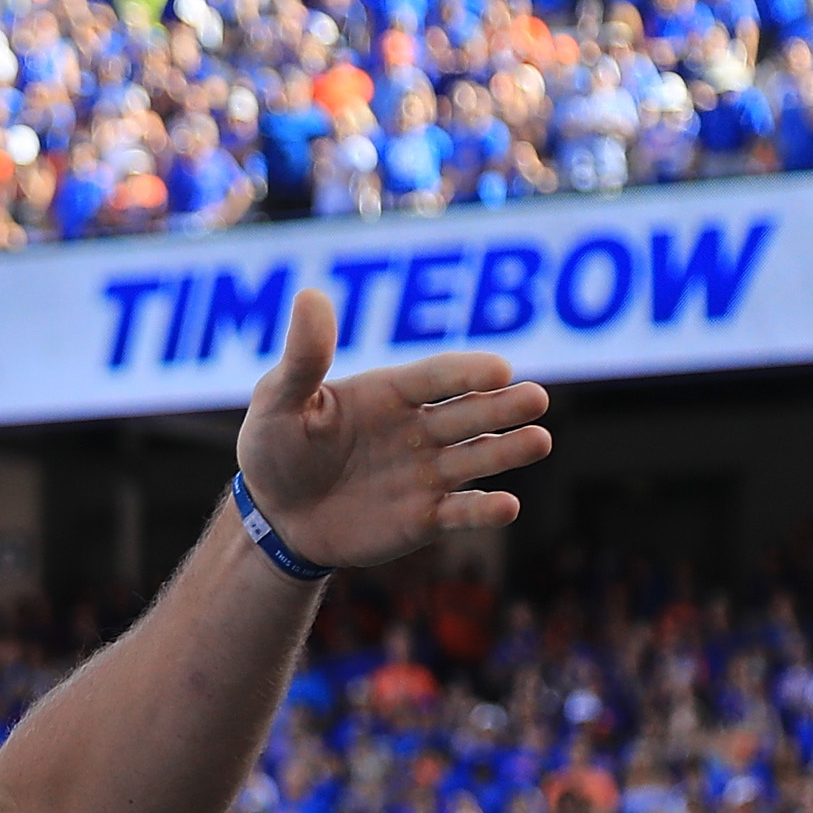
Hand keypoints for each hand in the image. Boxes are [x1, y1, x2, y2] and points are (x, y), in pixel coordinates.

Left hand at [235, 287, 552, 568]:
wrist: (273, 517)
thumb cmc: (274, 448)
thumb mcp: (279, 400)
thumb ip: (304, 357)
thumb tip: (309, 295)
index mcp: (390, 393)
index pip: (436, 376)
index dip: (466, 372)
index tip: (498, 369)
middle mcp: (419, 429)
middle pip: (468, 413)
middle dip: (502, 406)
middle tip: (535, 399)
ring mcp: (426, 473)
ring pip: (476, 458)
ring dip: (508, 450)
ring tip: (539, 440)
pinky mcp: (425, 517)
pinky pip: (461, 513)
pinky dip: (484, 511)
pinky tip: (507, 505)